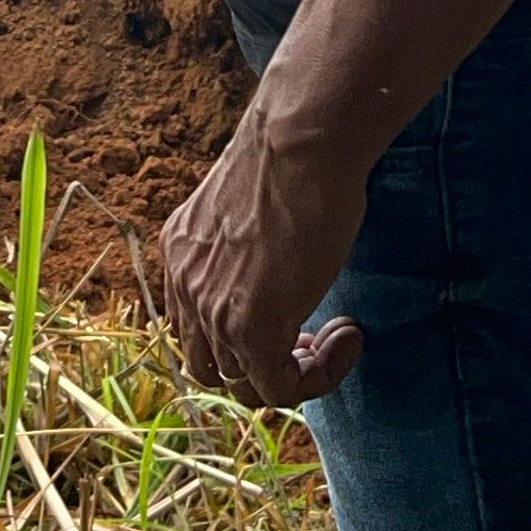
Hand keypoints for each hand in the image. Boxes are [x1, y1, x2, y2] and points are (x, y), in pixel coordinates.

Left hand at [158, 102, 372, 406]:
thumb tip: (284, 262)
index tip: (294, 314)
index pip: (194, 325)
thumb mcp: (254, 204)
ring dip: (294, 372)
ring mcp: (212, 311)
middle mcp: (185, 284)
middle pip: (210, 365)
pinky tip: (349, 337)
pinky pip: (279, 390)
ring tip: (336, 336)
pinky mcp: (250, 329)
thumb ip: (251, 242)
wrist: (298, 141)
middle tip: (311, 337)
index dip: (241, 335)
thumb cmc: (293, 154)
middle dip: (262, 363)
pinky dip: (319, 377)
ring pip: (242, 387)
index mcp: (181, 251)